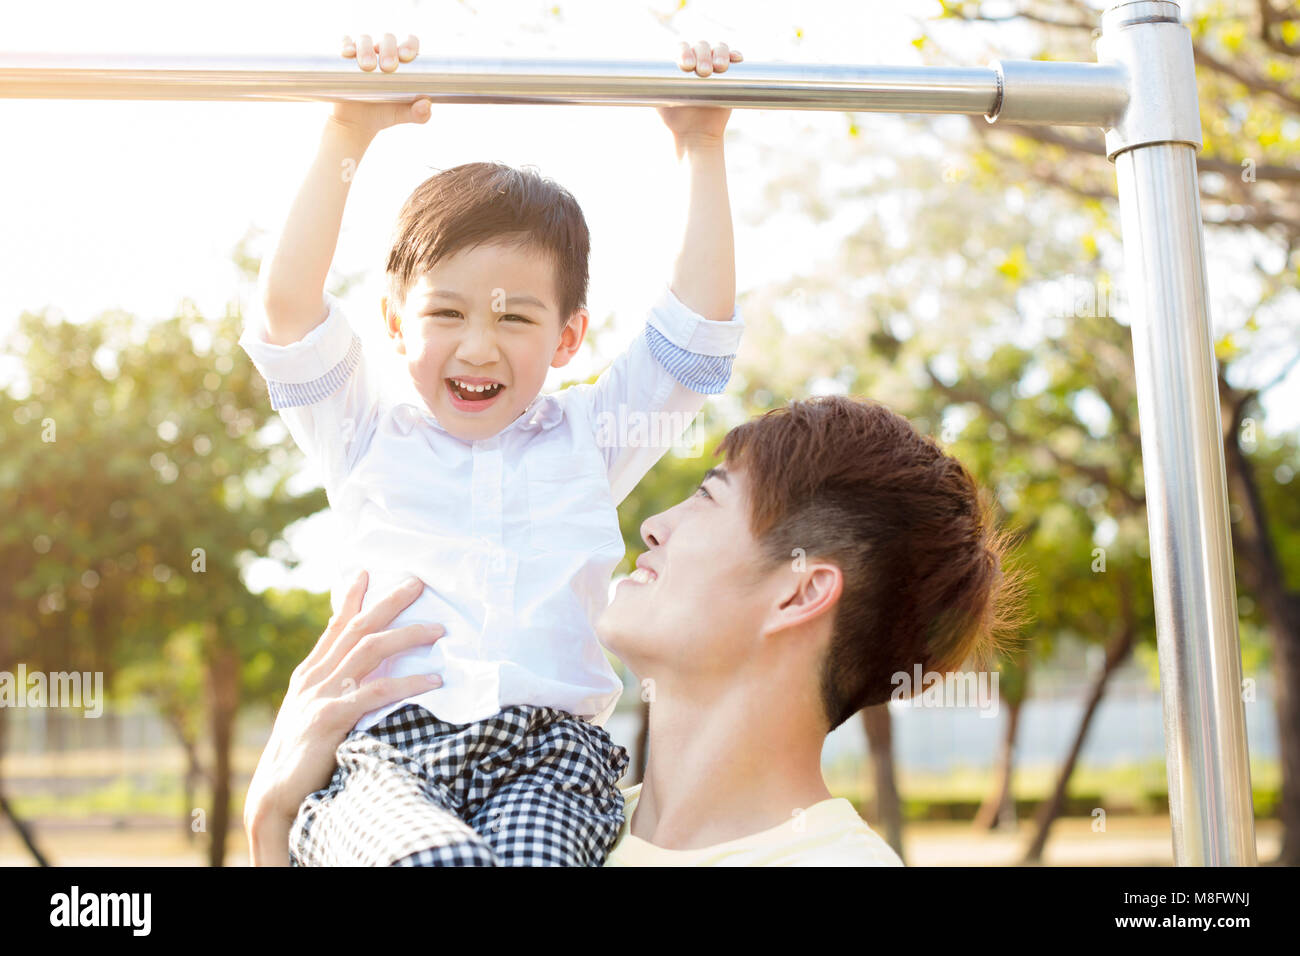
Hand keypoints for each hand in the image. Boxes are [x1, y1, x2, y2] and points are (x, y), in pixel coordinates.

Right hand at [243, 570, 444, 861]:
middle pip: (357, 628)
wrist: (273, 798)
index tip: (367, 572)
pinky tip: (434, 679)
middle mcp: (314, 679)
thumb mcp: (309, 715)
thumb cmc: (299, 759)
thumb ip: (329, 689)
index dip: (351, 599)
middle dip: (388, 602)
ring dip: (407, 635)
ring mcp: (321, 696)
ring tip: (440, 629)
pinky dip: (409, 683)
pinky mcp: (331, 719)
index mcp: (308, 675)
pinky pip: (377, 692)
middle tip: (418, 582)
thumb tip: (353, 669)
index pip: (334, 627)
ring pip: (369, 650)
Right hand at [330, 33, 432, 137]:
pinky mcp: (345, 58)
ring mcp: (363, 53)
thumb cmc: (385, 113)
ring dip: (366, 48)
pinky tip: (348, 53)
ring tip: (368, 66)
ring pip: (365, 40)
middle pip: (387, 39)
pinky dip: (346, 45)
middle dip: (389, 49)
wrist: (358, 123)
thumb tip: (426, 105)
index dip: (409, 44)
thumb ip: (420, 114)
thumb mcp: (404, 115)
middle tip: (389, 67)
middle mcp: (382, 52)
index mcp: (402, 61)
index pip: (409, 43)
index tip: (406, 56)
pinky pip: (345, 44)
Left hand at [657, 41, 742, 145]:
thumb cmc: (675, 118)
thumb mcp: (659, 100)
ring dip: (719, 53)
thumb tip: (631, 80)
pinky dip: (736, 55)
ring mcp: (714, 66)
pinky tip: (736, 59)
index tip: (685, 65)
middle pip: (701, 46)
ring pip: (719, 48)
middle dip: (702, 55)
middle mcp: (697, 61)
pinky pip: (734, 58)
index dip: (684, 52)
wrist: (695, 135)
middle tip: (703, 72)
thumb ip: (650, 88)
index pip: (682, 48)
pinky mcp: (731, 74)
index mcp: (680, 63)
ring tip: (719, 68)